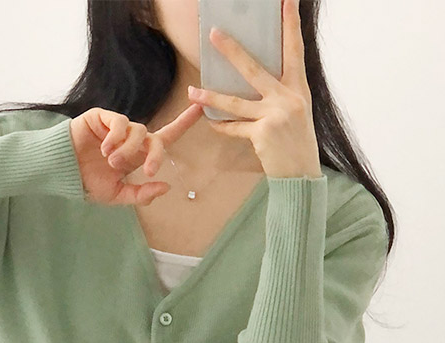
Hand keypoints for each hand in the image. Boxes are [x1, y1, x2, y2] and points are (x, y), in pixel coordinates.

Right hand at [69, 103, 203, 205]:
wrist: (62, 173)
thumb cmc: (87, 183)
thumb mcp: (117, 195)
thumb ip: (141, 194)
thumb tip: (167, 187)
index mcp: (137, 156)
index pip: (165, 137)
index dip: (184, 123)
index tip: (202, 107)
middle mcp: (130, 139)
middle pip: (156, 138)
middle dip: (156, 155)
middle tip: (147, 171)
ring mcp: (117, 128)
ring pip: (139, 131)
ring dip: (130, 150)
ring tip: (112, 162)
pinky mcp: (102, 118)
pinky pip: (120, 122)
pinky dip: (116, 137)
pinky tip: (105, 149)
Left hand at [186, 0, 321, 178]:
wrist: (302, 174)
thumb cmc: (297, 143)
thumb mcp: (296, 113)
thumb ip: (280, 94)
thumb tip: (257, 80)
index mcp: (298, 89)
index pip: (295, 50)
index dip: (290, 24)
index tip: (287, 1)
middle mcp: (288, 98)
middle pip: (254, 69)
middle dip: (232, 51)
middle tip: (213, 35)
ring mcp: (275, 115)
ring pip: (235, 102)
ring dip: (210, 97)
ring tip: (192, 91)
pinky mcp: (262, 133)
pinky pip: (234, 127)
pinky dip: (222, 127)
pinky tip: (211, 124)